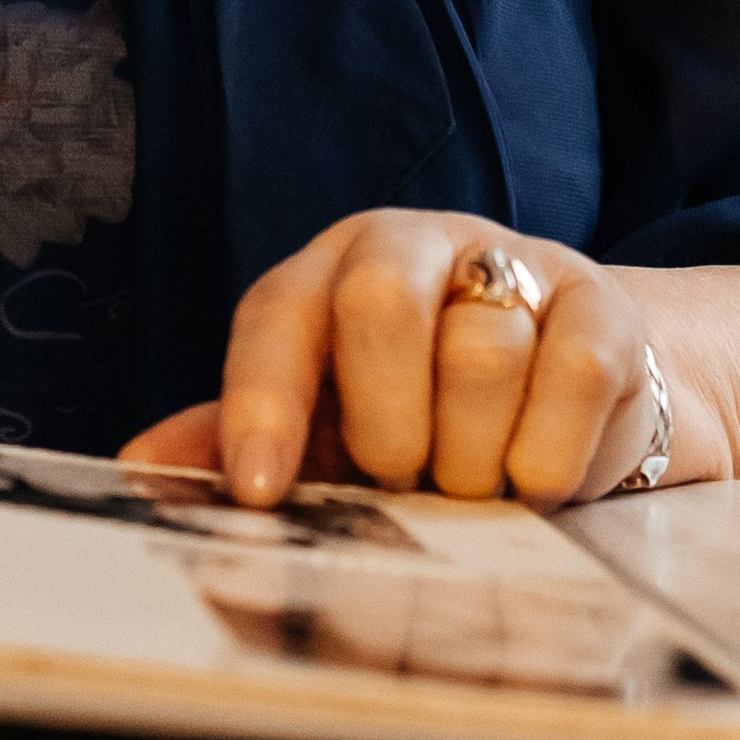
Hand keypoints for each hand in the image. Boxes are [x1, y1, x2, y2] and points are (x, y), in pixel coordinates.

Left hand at [119, 211, 659, 508]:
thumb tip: (139, 463)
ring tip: (472, 481)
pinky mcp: (601, 304)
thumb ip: (239, 439)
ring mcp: (515, 263)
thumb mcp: (328, 427)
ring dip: (472, 457)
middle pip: (378, 305)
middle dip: (387, 424)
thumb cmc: (424, 413)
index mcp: (332, 269)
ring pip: (481, 352)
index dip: (261, 402)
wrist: (577, 397)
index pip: (279, 314)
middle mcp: (418, 246)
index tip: (259, 493)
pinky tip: (534, 475)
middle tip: (403, 481)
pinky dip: (546, 454)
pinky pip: (570, 376)